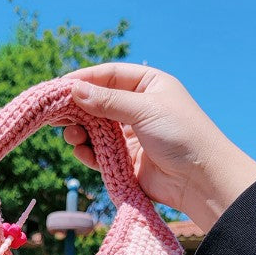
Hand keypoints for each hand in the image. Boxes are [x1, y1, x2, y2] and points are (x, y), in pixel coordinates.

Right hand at [58, 63, 255, 231]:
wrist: (200, 179)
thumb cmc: (181, 134)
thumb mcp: (144, 109)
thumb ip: (107, 101)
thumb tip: (74, 90)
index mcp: (148, 85)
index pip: (109, 75)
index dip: (84, 80)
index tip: (59, 87)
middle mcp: (138, 107)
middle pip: (98, 102)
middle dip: (77, 109)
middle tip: (55, 115)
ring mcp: (132, 135)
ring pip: (96, 129)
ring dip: (81, 132)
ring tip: (71, 136)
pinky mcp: (127, 160)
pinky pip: (100, 152)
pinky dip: (89, 152)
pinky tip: (81, 151)